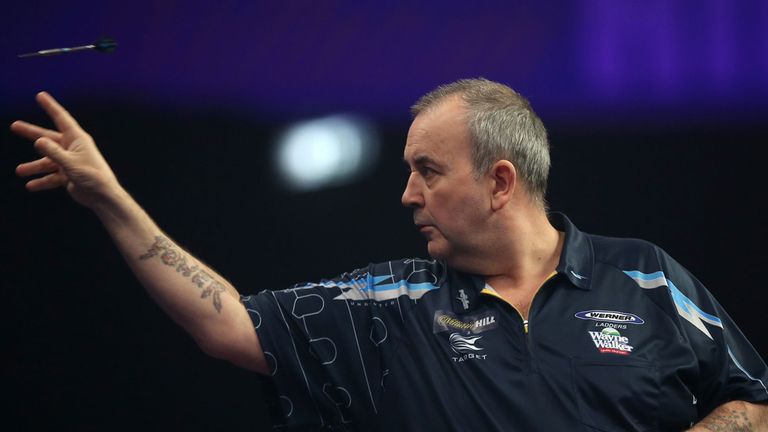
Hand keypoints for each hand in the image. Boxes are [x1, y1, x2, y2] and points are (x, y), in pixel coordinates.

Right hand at [12, 92, 120, 208]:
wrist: (103, 197)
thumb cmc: (92, 176)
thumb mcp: (70, 163)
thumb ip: (53, 153)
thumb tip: (38, 141)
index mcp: (77, 139)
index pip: (61, 119)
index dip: (50, 106)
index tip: (40, 95)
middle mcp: (73, 148)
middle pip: (48, 138)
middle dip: (31, 132)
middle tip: (14, 126)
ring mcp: (70, 162)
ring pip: (47, 161)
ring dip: (34, 166)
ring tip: (20, 171)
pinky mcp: (69, 175)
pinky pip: (52, 176)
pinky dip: (42, 181)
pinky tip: (31, 186)